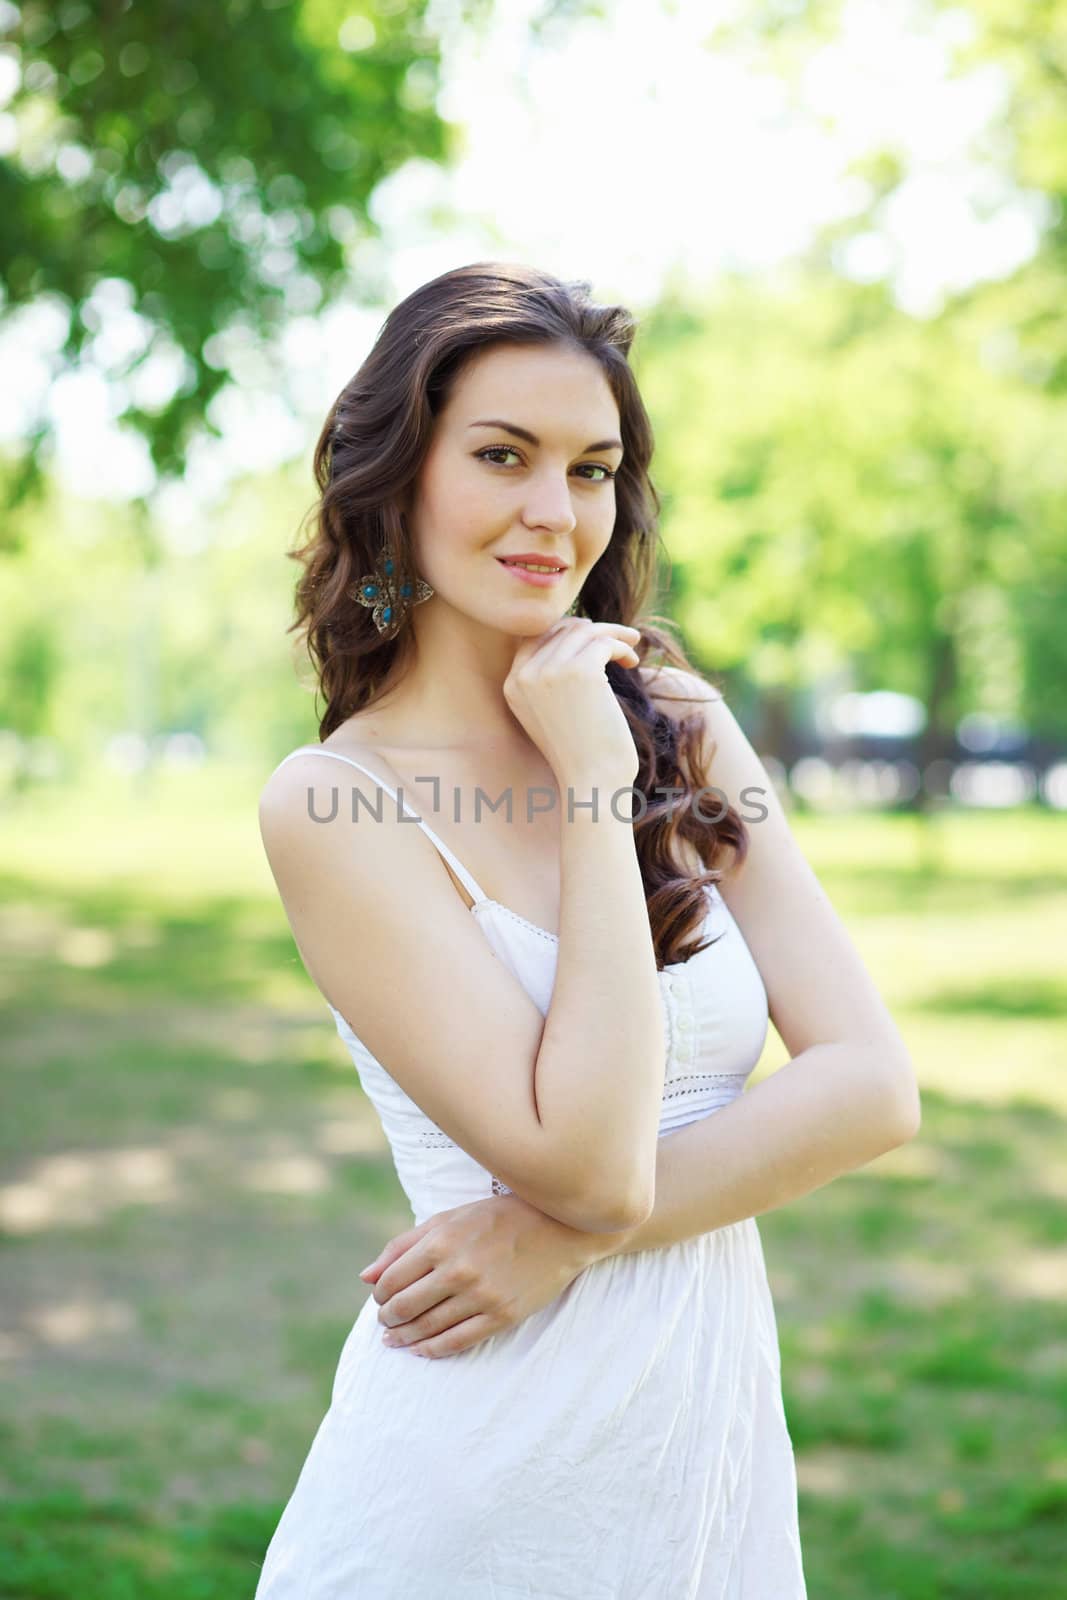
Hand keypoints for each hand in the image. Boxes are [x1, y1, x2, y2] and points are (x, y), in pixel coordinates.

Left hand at [358, 1193, 608, 1358]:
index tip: (381, 1298)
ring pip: (428, 1328)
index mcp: (440, 1240)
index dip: (380, 1295)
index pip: (391, 1281)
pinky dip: (432, 1350)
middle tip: (386, 1321)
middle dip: (389, 1318)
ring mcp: (481, 1295)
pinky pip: (457, 1341)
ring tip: (395, 1339)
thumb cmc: (497, 1218)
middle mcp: (457, 1269)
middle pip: (404, 1307)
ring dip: (405, 1337)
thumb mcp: (449, 1219)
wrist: (558, 1228)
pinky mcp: (501, 1315)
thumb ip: (404, 1245)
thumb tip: (366, 1277)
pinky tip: (420, 1350)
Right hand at [504, 618, 641, 789]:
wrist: (593, 783)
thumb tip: (577, 632)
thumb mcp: (552, 712)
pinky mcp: (580, 671)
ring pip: (586, 631)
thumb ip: (551, 677)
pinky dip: (622, 647)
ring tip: (630, 652)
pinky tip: (632, 663)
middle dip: (594, 630)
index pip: (536, 636)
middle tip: (621, 641)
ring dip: (614, 637)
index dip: (567, 632)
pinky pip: (604, 642)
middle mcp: (525, 674)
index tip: (593, 640)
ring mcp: (550, 671)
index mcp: (512, 684)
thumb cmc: (582, 753)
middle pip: (562, 629)